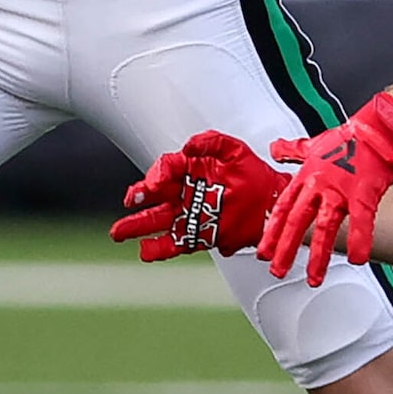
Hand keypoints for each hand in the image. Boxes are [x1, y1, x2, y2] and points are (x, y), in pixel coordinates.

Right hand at [110, 131, 285, 261]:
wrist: (273, 203)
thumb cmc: (254, 174)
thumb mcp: (235, 149)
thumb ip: (211, 142)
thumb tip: (188, 146)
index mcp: (191, 169)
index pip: (166, 168)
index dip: (158, 173)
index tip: (157, 181)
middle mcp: (186, 192)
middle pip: (155, 196)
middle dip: (139, 198)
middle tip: (130, 200)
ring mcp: (191, 215)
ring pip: (157, 221)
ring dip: (137, 226)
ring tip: (119, 233)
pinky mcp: (199, 235)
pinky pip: (174, 243)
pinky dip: (158, 248)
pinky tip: (144, 251)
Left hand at [258, 92, 392, 285]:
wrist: (377, 130)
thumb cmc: (349, 138)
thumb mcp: (313, 143)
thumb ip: (292, 150)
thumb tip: (275, 148)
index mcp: (307, 176)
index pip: (284, 208)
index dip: (271, 230)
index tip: (263, 250)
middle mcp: (319, 185)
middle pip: (297, 222)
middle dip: (285, 249)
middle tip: (276, 271)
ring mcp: (340, 190)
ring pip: (324, 227)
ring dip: (318, 255)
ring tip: (313, 278)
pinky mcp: (363, 192)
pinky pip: (361, 221)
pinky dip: (361, 240)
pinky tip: (359, 259)